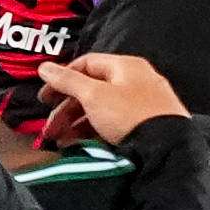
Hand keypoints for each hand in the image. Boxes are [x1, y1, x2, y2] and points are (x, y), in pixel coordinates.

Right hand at [36, 51, 189, 143]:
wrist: (165, 146)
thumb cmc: (129, 114)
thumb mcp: (93, 95)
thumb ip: (67, 80)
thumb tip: (44, 67)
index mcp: (125, 66)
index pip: (86, 63)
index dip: (61, 78)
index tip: (45, 98)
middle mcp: (135, 79)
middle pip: (91, 89)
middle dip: (66, 110)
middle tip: (49, 128)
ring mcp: (142, 101)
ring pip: (101, 107)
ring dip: (77, 123)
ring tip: (61, 141)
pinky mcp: (145, 122)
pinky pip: (114, 122)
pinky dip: (95, 130)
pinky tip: (81, 144)